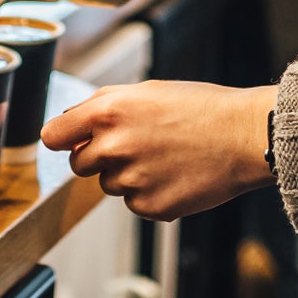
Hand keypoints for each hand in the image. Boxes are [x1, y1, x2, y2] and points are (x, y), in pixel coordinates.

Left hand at [41, 81, 276, 220]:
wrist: (244, 136)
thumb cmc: (200, 108)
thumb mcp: (147, 91)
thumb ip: (101, 106)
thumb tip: (68, 124)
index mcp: (108, 112)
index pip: (53, 135)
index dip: (63, 138)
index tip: (71, 141)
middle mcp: (114, 147)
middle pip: (79, 165)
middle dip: (99, 158)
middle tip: (135, 146)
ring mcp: (131, 180)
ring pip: (109, 185)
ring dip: (127, 176)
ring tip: (164, 157)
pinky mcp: (149, 207)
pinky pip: (134, 204)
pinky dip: (149, 194)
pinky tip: (174, 175)